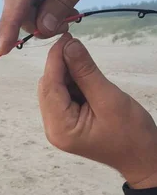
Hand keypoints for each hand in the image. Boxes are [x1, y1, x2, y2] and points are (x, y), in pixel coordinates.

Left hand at [38, 34, 156, 188]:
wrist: (144, 157)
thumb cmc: (131, 134)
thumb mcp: (109, 98)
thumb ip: (86, 72)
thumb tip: (70, 44)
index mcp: (60, 128)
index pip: (50, 86)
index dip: (55, 59)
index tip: (65, 37)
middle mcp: (54, 128)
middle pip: (48, 87)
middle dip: (60, 65)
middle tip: (76, 44)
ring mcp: (59, 126)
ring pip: (55, 89)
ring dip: (67, 73)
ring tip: (85, 62)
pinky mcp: (68, 122)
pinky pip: (64, 96)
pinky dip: (72, 82)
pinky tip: (85, 75)